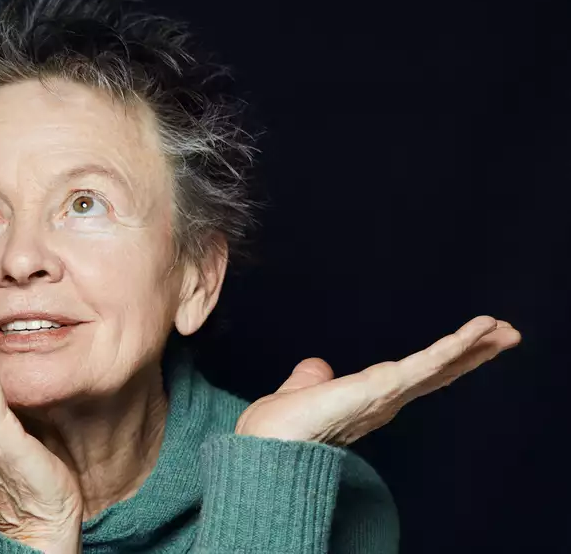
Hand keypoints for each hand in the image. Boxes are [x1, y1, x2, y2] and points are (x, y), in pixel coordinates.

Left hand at [235, 316, 521, 445]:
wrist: (271, 448)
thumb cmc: (281, 431)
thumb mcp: (302, 393)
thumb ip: (313, 379)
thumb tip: (317, 368)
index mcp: (370, 399)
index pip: (418, 375)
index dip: (446, 361)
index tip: (470, 345)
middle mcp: (387, 400)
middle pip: (440, 371)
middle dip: (474, 354)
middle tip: (506, 334)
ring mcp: (389, 394)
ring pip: (440, 365)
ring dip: (474, 346)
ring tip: (504, 329)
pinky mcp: (386, 387)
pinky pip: (428, 362)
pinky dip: (455, 346)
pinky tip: (478, 330)